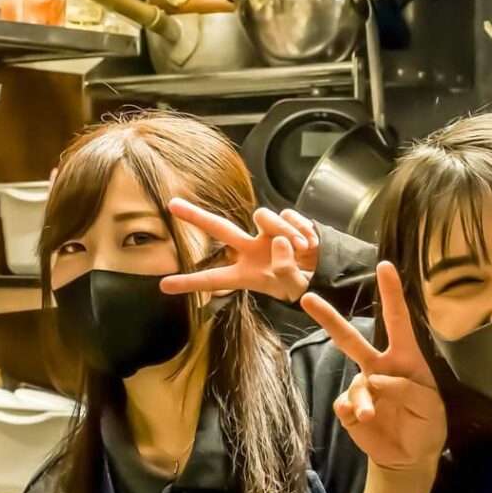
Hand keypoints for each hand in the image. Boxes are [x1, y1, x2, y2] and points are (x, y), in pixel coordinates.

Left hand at [160, 198, 319, 301]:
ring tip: (303, 249)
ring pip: (265, 217)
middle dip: (196, 216)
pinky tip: (310, 243)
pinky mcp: (286, 221)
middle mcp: (251, 250)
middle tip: (172, 204)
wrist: (327, 273)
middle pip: (220, 228)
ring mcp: (267, 233)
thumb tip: (278, 240)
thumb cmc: (305, 286)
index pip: (215, 278)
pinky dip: (300, 228)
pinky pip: (288, 214)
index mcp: (247, 274)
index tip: (164, 285)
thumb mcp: (293, 288)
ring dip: (285, 230)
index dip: (190, 282)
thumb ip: (284, 269)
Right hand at [301, 262, 446, 475]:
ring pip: (355, 382)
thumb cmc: (426, 423)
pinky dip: (354, 410)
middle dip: (329, 318)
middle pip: (351, 338)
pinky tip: (364, 420)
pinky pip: (345, 402)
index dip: (392, 294)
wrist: (410, 456)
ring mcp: (363, 386)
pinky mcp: (349, 407)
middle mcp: (380, 366)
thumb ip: (406, 389)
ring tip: (370, 416)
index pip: (398, 321)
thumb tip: (374, 378)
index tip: (385, 266)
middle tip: (307, 298)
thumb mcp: (431, 406)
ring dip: (363, 399)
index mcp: (405, 358)